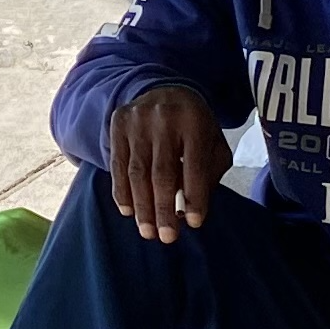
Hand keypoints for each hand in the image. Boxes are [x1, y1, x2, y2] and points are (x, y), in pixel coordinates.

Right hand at [105, 86, 229, 242]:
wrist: (163, 90)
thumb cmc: (193, 127)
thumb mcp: (212, 143)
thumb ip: (208, 173)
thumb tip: (190, 211)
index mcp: (194, 121)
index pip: (195, 165)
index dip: (195, 196)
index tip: (194, 224)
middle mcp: (164, 117)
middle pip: (162, 172)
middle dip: (164, 208)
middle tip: (167, 238)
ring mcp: (137, 120)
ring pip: (137, 172)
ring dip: (142, 206)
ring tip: (148, 232)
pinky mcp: (118, 124)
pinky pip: (117, 165)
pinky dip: (122, 191)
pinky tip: (129, 211)